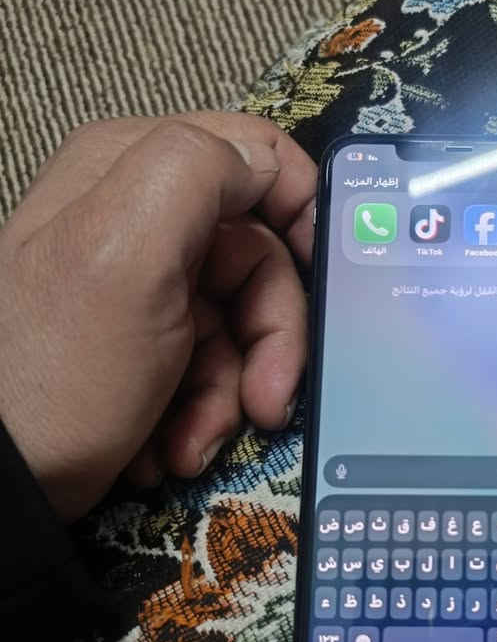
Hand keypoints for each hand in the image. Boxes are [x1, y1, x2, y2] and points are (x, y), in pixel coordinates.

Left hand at [0, 113, 316, 520]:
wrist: (4, 486)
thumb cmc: (58, 374)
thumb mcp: (128, 253)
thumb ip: (199, 171)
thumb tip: (265, 162)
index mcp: (136, 167)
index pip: (258, 155)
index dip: (302, 214)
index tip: (321, 281)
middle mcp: (142, 214)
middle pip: (262, 254)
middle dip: (269, 338)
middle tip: (263, 403)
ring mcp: (145, 281)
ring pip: (243, 320)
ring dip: (231, 392)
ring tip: (190, 441)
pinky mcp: (147, 339)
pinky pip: (213, 362)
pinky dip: (204, 411)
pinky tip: (169, 444)